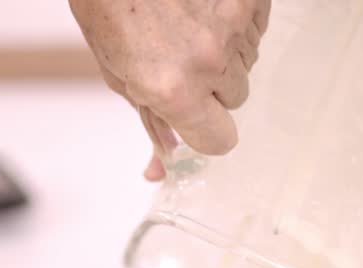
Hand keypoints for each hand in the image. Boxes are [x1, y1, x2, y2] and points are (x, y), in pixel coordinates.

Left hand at [70, 0, 270, 179]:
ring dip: (225, 51)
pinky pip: (256, 26)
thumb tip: (166, 157)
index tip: (198, 120)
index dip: (208, 131)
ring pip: (246, 61)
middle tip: (181, 56)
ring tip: (189, 24)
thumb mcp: (116, 69)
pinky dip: (236, 21)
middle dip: (213, 85)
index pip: (220, 140)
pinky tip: (204, 7)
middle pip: (235, 98)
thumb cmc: (107, 4)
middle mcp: (208, 61)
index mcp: (172, 89)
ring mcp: (233, 25)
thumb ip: (150, 114)